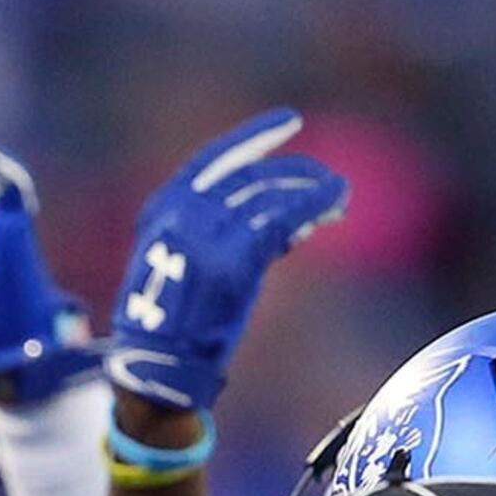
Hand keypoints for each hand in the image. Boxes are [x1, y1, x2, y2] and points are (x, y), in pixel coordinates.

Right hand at [100, 109, 349, 418]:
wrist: (157, 371)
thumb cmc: (171, 328)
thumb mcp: (178, 265)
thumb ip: (216, 235)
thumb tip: (290, 226)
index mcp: (162, 211)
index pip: (213, 160)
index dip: (255, 138)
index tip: (289, 123)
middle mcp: (180, 216)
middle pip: (249, 177)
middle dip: (293, 173)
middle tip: (326, 180)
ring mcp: (204, 238)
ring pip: (270, 196)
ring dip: (310, 190)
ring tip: (338, 195)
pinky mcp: (231, 264)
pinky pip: (280, 220)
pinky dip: (312, 207)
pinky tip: (334, 204)